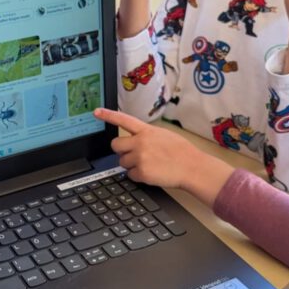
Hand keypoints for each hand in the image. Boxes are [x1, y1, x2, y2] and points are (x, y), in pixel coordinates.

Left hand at [94, 108, 232, 205]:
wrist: (192, 167)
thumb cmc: (182, 152)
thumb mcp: (164, 135)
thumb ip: (146, 136)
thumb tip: (134, 141)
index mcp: (147, 130)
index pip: (123, 120)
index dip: (108, 115)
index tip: (96, 112)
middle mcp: (141, 141)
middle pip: (116, 145)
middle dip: (121, 151)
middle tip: (133, 155)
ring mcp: (140, 156)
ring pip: (122, 162)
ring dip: (131, 165)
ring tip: (149, 164)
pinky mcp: (141, 171)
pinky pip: (130, 175)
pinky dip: (138, 176)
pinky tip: (151, 173)